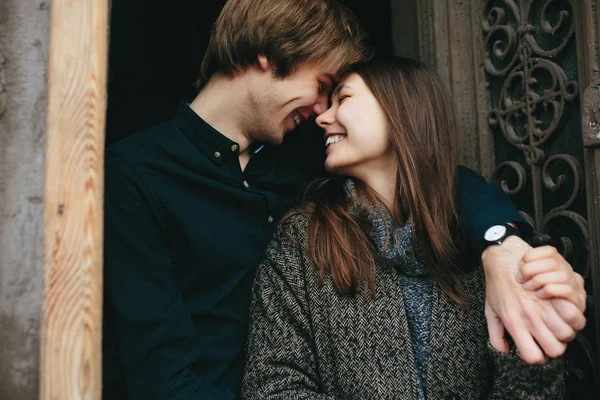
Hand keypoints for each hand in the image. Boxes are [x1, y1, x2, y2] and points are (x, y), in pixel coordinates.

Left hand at [482, 236, 584, 363]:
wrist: (503, 258)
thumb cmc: (496, 284)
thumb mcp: (491, 311)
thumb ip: (496, 335)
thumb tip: (505, 351)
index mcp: (515, 324)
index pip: (535, 356)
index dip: (539, 357)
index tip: (538, 350)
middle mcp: (531, 317)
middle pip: (557, 349)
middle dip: (556, 345)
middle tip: (550, 336)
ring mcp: (544, 305)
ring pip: (569, 332)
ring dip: (566, 330)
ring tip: (557, 323)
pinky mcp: (555, 291)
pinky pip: (575, 311)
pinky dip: (573, 313)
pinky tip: (563, 309)